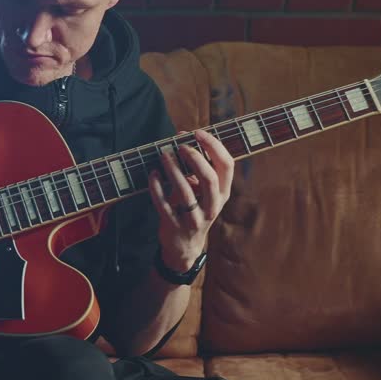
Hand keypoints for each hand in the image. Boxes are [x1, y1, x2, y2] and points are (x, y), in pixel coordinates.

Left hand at [149, 129, 233, 269]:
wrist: (184, 247)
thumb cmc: (193, 210)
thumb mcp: (202, 192)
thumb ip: (196, 168)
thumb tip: (181, 138)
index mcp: (222, 194)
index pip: (227, 166)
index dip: (214, 146)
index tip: (198, 132)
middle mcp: (212, 207)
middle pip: (210, 178)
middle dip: (195, 158)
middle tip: (180, 145)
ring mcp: (194, 219)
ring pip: (185, 192)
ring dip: (174, 170)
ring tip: (163, 155)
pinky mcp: (175, 226)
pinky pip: (164, 205)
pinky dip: (157, 187)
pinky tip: (152, 174)